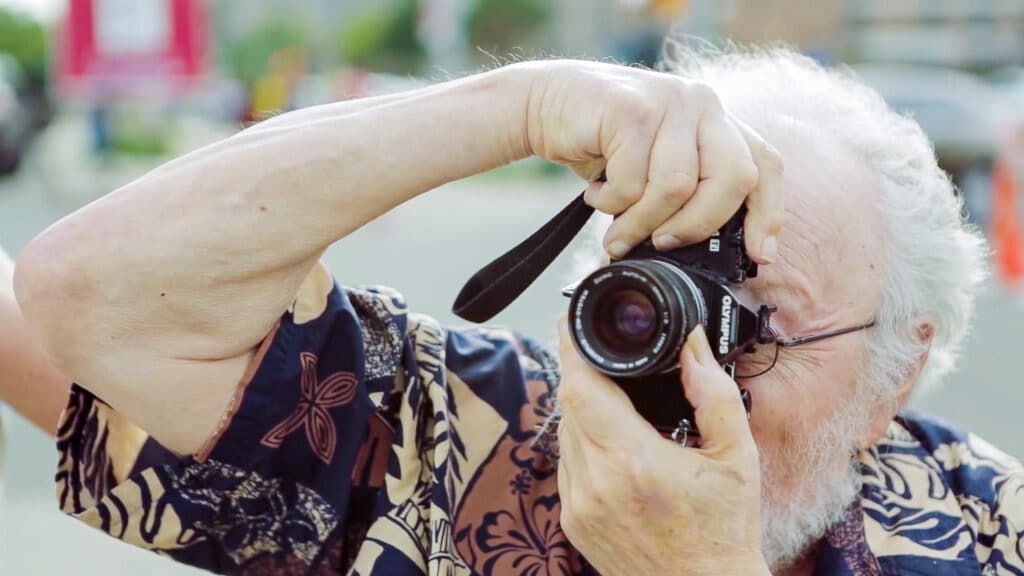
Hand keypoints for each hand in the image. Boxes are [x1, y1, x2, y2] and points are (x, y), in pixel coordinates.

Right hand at [517, 60, 782, 262]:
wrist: (543, 104)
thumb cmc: (601, 143)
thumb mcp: (653, 164)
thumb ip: (686, 191)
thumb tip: (703, 258)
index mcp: (716, 119)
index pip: (766, 164)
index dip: (768, 213)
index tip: (758, 256)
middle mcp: (702, 103)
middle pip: (734, 178)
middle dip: (698, 225)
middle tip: (664, 245)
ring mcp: (669, 102)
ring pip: (678, 187)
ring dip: (642, 223)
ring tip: (616, 231)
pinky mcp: (631, 109)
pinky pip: (633, 183)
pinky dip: (610, 203)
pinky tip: (595, 194)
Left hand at [555, 319, 769, 575]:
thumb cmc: (724, 532)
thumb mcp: (737, 457)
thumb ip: (714, 394)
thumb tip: (692, 346)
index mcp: (633, 461)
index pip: (581, 386)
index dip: (571, 346)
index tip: (571, 319)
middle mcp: (595, 482)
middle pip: (568, 404)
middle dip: (582, 372)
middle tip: (601, 350)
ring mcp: (578, 505)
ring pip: (564, 433)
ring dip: (583, 408)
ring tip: (614, 396)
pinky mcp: (572, 521)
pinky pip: (566, 463)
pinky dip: (583, 442)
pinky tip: (613, 441)